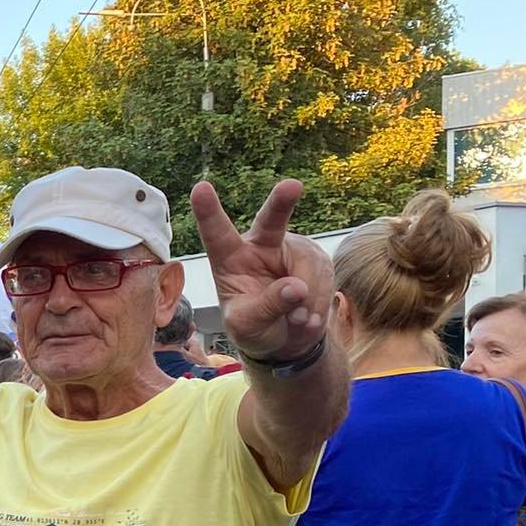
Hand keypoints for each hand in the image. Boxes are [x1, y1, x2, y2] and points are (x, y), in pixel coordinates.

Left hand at [191, 179, 332, 362]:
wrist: (286, 339)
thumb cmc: (255, 328)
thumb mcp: (248, 325)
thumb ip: (267, 307)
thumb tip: (297, 287)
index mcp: (229, 258)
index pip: (216, 233)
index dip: (208, 211)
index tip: (200, 188)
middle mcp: (261, 245)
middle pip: (271, 220)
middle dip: (282, 202)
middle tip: (292, 186)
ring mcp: (292, 249)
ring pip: (308, 265)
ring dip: (307, 299)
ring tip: (296, 320)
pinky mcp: (317, 259)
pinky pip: (326, 277)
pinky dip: (319, 302)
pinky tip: (308, 318)